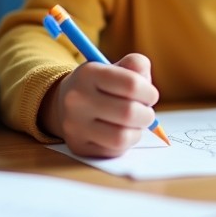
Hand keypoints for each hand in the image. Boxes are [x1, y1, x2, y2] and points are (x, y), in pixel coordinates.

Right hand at [39, 53, 159, 157]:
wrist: (65, 103)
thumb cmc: (100, 85)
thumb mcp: (115, 67)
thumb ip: (136, 66)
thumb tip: (147, 86)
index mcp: (88, 73)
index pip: (131, 84)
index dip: (149, 92)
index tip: (150, 96)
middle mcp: (77, 99)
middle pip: (129, 112)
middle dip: (147, 115)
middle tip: (146, 113)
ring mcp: (75, 125)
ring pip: (121, 137)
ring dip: (137, 131)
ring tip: (135, 124)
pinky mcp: (78, 146)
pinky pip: (114, 151)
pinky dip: (125, 143)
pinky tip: (121, 132)